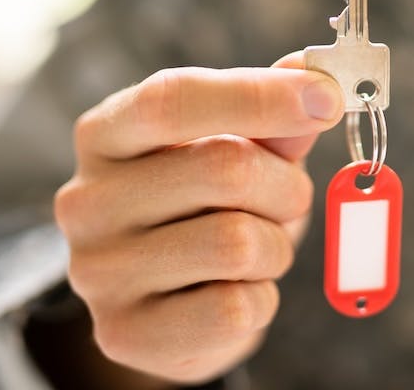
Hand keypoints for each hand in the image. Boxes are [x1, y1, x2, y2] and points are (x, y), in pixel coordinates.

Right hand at [54, 52, 342, 384]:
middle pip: (224, 169)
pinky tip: (235, 291)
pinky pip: (234, 310)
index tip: (326, 97)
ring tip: (256, 247)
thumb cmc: (202, 205)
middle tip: (288, 197)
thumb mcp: (234, 148)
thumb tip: (316, 80)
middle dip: (285, 184)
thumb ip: (269, 118)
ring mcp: (98, 272)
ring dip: (274, 246)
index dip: (258, 95)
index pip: (172, 99)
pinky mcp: (124, 333)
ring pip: (237, 244)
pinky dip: (260, 299)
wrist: (166, 301)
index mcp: (104, 134)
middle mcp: (86, 200)